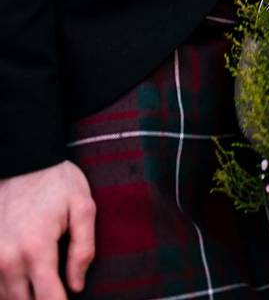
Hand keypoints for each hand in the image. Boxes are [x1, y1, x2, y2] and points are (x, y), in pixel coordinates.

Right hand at [0, 161, 95, 299]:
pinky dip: (9, 287)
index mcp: (36, 248)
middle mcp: (7, 258)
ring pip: (6, 297)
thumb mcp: (84, 208)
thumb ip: (83, 250)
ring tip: (45, 285)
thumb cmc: (58, 182)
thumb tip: (77, 286)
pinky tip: (26, 280)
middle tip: (58, 291)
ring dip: (24, 296)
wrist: (24, 160)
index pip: (49, 299)